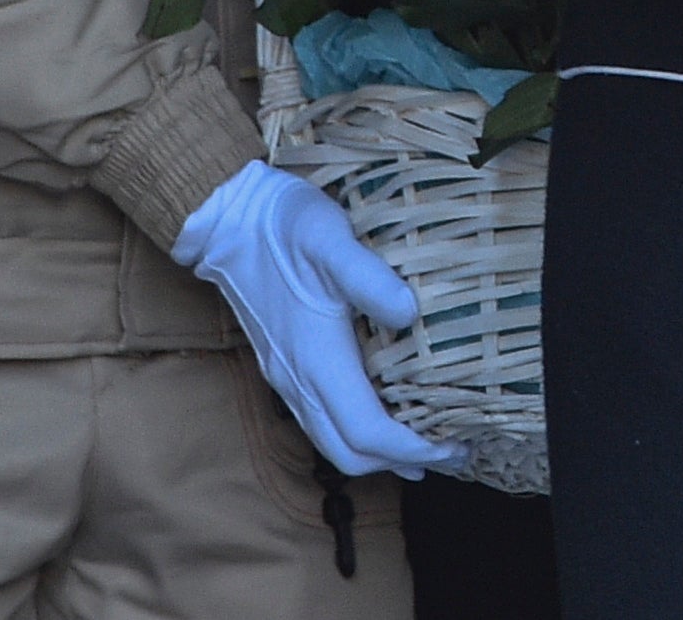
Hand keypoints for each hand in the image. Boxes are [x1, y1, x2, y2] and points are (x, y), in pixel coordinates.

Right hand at [172, 162, 462, 480]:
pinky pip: (322, 421)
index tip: (455, 447)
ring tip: (428, 443)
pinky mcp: (284, 366)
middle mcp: (297, 379)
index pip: (366, 430)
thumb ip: (368, 277)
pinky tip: (385, 415)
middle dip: (402, 462)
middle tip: (454, 453)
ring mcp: (287, 377)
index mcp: (315, 356)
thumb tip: (410, 313)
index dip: (412, 448)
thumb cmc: (283, 226)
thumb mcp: (330, 237)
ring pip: (332, 441)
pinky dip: (358, 433)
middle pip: (349, 451)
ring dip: (379, 453)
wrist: (226, 221)